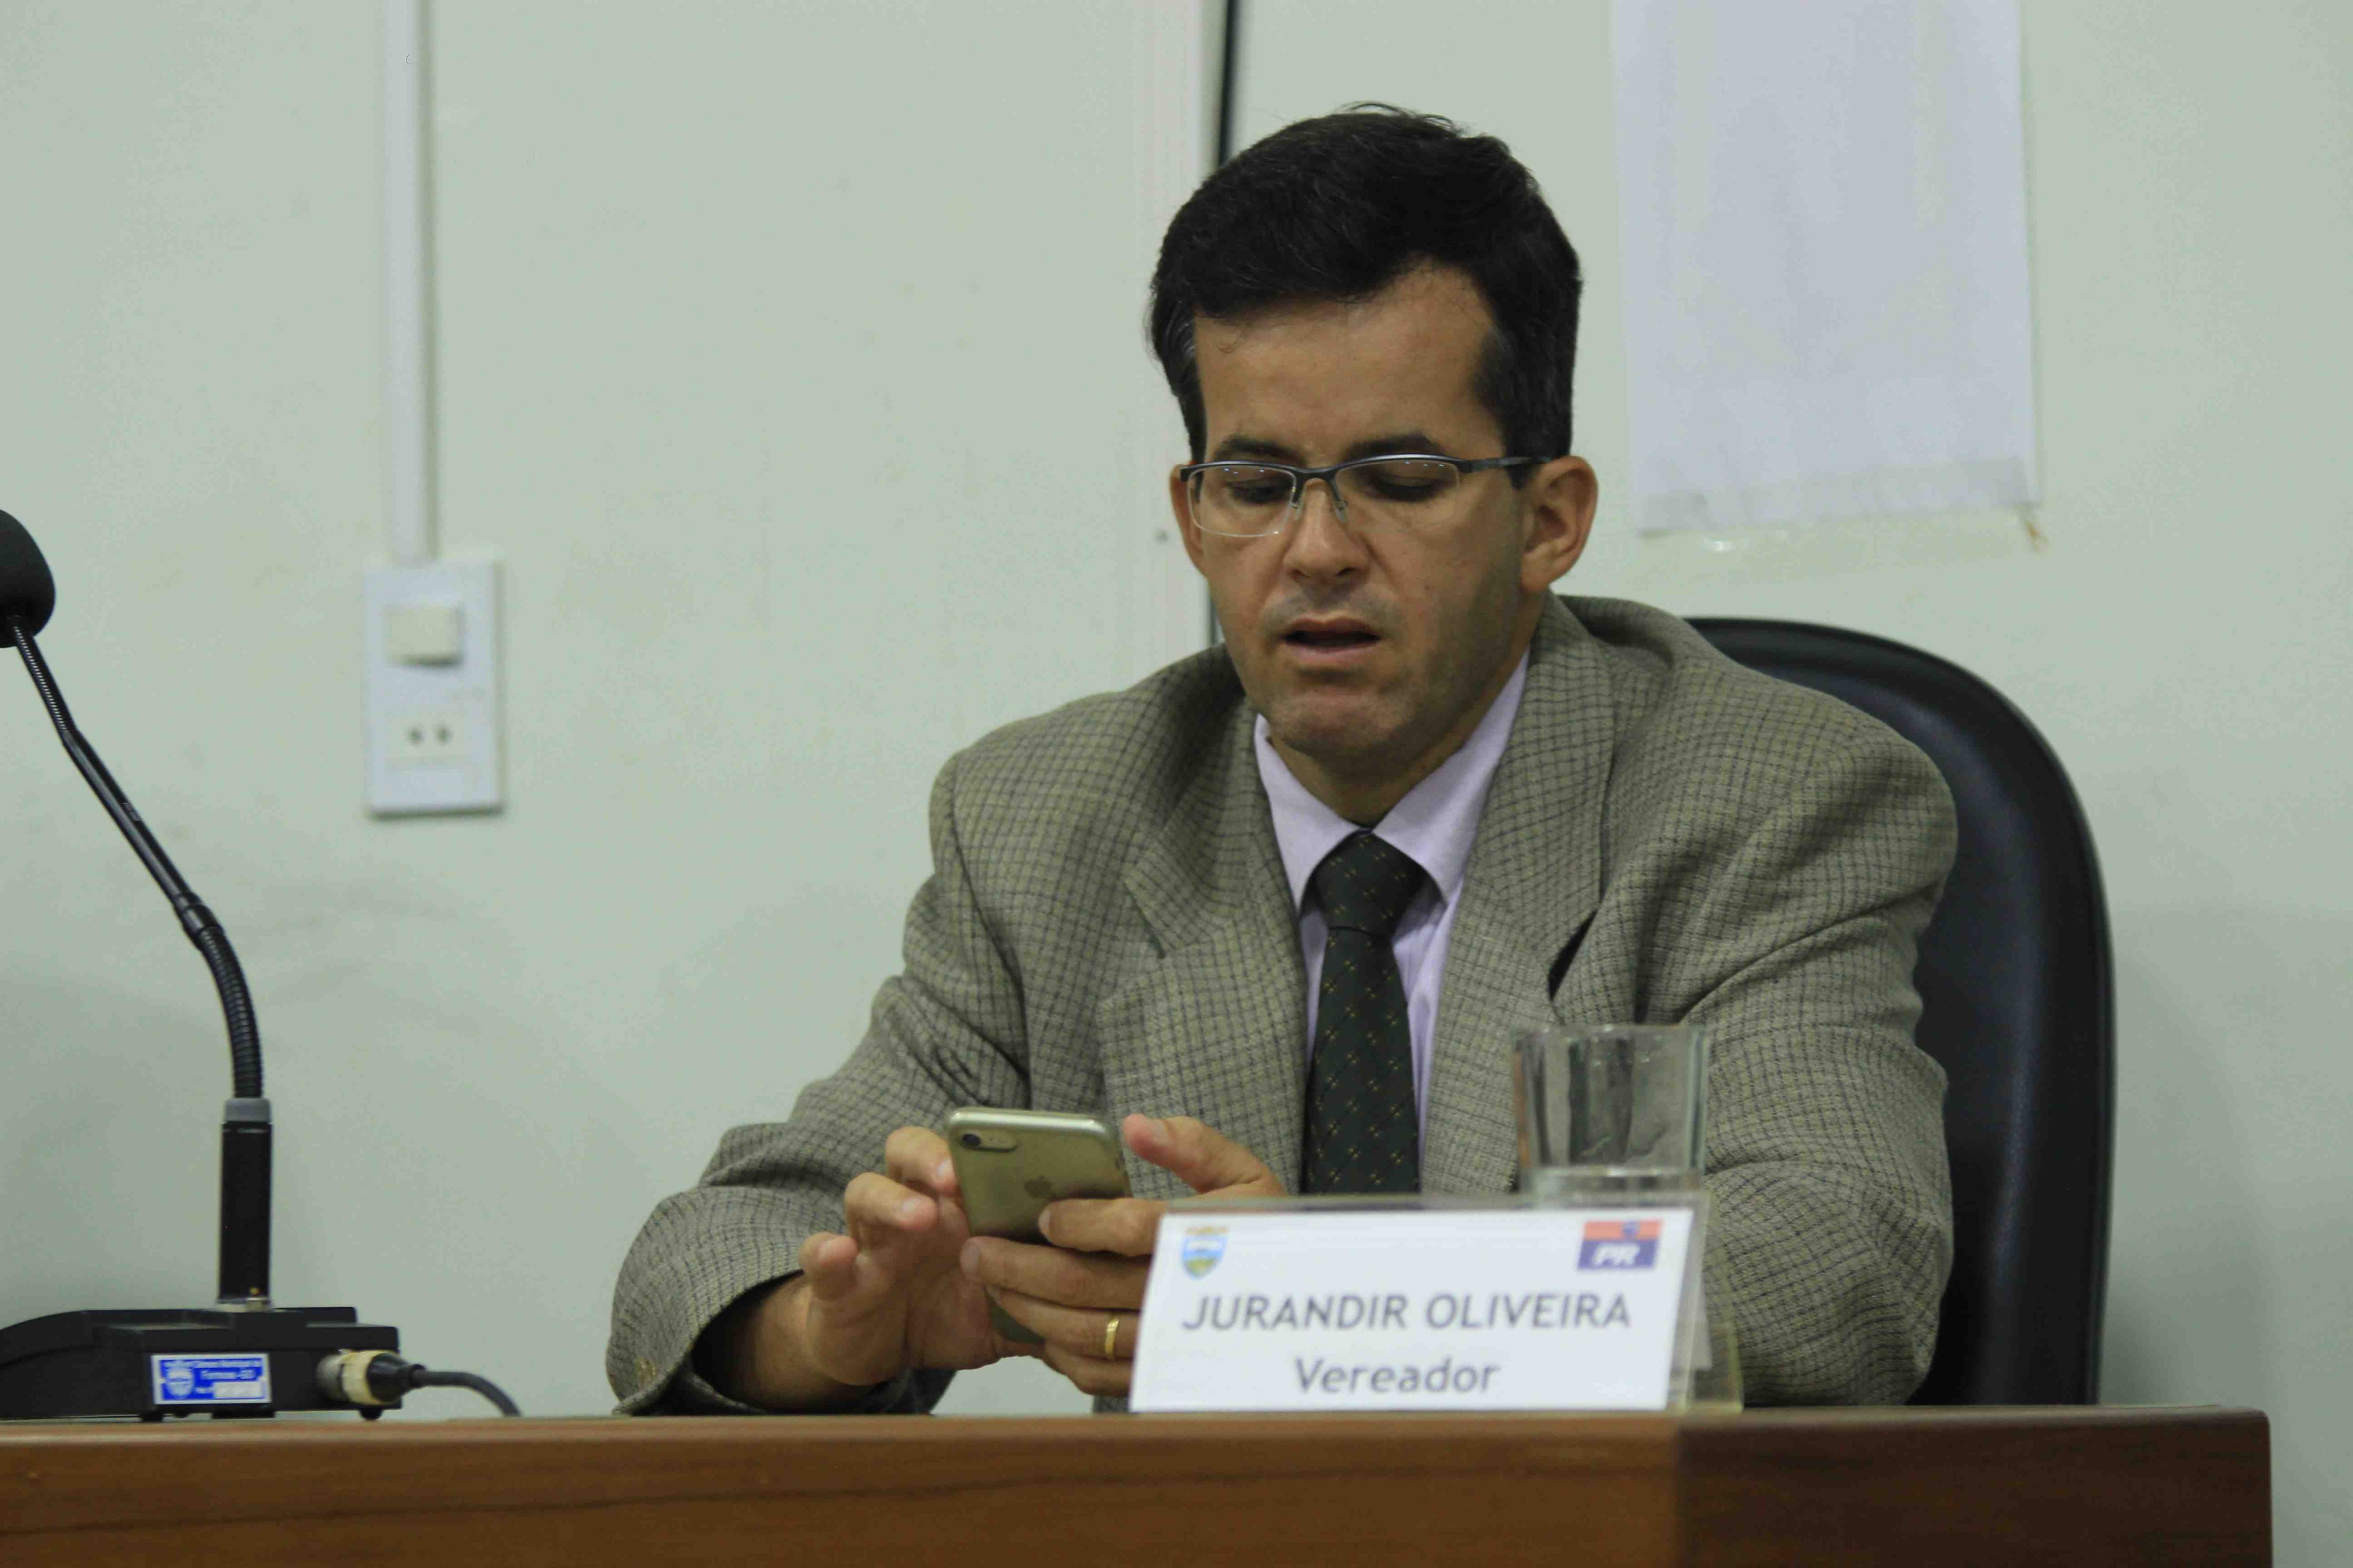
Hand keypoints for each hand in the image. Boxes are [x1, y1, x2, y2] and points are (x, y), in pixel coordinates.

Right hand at [706, 1126, 1027, 1407]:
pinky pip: (821, 1256)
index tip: (1026, 1155)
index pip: (966, 1152)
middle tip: (961, 1175)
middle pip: (909, 1152)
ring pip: (865, 1192)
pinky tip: (837, 1252)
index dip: (992, 1147)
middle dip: (935, 1157)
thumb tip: (1115, 1302)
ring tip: (919, 1217)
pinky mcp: (834, 1280)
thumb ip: (1046, 1294)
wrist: (878, 1349)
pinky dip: (825, 1251)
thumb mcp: (1002, 1305)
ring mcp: (869, 1239)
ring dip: (892, 1199)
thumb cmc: (945, 1309)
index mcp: (955, 1204)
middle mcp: (910, 1206)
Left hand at [960, 1114, 1283, 1397]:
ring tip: (989, 1280)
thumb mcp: (1243, 1172)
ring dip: (1025, 1307)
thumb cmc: (1260, 1227)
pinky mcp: (1157, 1378)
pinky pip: (1093, 1374)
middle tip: (975, 1249)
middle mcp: (1186, 1296)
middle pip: (1089, 1286)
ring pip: (1081, 1333)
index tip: (1044, 1214)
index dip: (1084, 1221)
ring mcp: (1169, 1344)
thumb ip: (1191, 1144)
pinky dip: (1054, 1350)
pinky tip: (1031, 1320)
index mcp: (1207, 1237)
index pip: (1135, 1228)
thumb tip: (1134, 1126)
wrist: (1291, 1301)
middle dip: (1021, 1266)